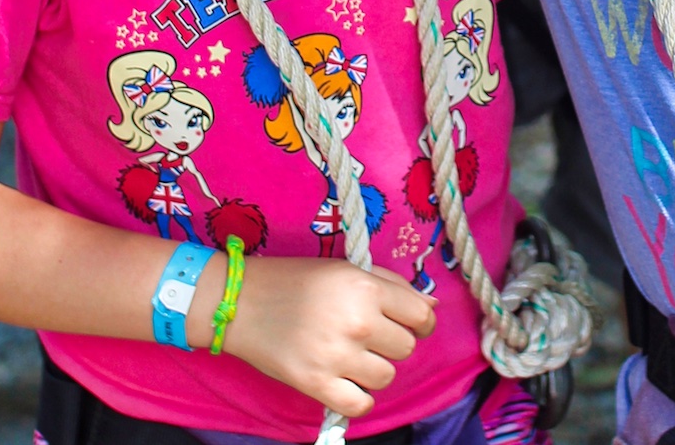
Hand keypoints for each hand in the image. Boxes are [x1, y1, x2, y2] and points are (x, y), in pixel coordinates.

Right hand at [225, 258, 435, 416]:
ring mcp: (337, 356)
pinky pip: (360, 405)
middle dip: (391, 342)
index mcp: (366, 287)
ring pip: (386, 377)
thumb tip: (432, 306)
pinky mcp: (317, 384)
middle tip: (369, 335)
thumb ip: (392, 286)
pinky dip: (358, 397)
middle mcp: (357, 321)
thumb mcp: (346, 269)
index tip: (408, 324)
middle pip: (405, 348)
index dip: (419, 322)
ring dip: (374, 369)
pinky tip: (345, 381)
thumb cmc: (297, 279)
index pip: (420, 316)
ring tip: (352, 355)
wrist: (243, 302)